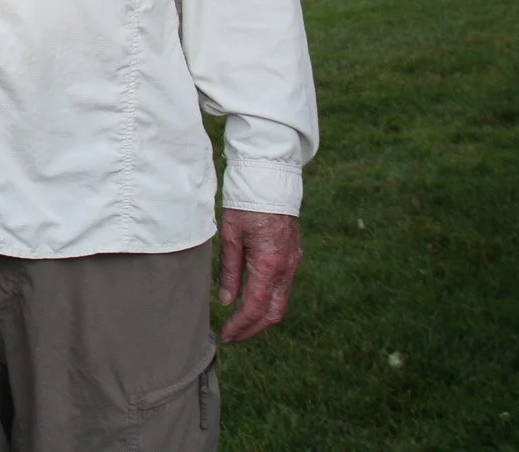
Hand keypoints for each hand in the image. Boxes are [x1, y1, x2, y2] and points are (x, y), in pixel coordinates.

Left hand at [216, 207, 301, 343]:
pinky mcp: (293, 257)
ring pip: (281, 302)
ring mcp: (293, 263)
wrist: (270, 182)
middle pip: (274, 313)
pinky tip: (252, 302)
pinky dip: (268, 301)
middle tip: (232, 336)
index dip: (239, 326)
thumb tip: (226, 302)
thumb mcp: (230, 237)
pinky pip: (283, 288)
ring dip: (261, 318)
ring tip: (239, 324)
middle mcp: (286, 269)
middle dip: (253, 330)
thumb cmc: (246, 206)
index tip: (225, 335)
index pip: (254, 308)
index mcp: (269, 265)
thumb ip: (229, 271)